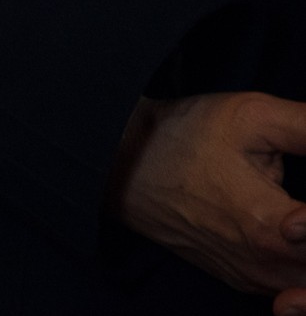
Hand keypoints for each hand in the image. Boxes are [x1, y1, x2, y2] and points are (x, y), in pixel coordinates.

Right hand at [109, 93, 305, 312]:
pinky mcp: (242, 281)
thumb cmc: (182, 137)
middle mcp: (267, 267)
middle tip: (305, 208)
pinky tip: (296, 231)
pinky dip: (302, 272)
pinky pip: (293, 289)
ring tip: (302, 218)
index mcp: (274, 228)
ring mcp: (253, 279)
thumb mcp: (252, 116)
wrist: (119, 164)